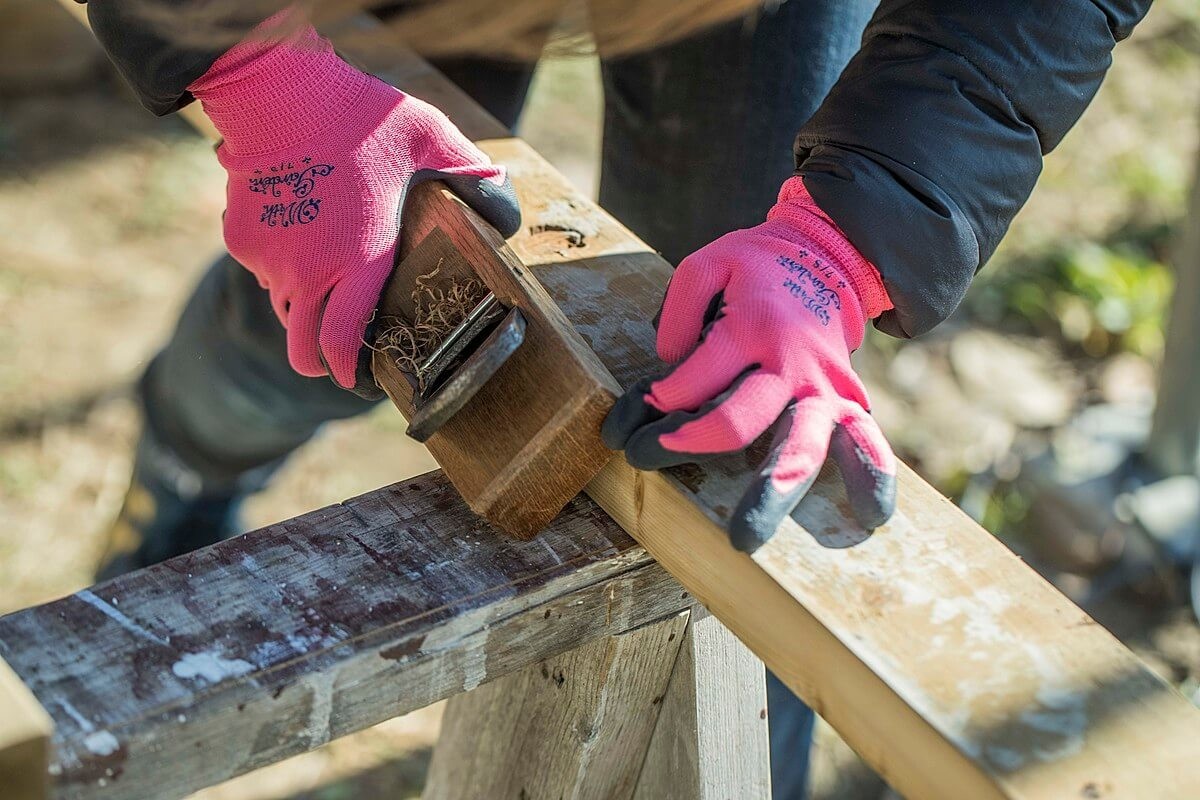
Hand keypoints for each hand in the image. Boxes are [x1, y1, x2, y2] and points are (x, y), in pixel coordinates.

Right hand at [189, 14, 518, 390]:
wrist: (276, 88)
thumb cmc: (358, 114)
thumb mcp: (433, 139)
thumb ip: (475, 177)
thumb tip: (507, 212)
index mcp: (358, 260)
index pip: (341, 344)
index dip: (349, 374)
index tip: (359, 380)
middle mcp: (308, 272)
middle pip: (302, 351)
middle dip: (320, 364)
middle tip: (338, 359)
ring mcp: (268, 259)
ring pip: (284, 310)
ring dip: (305, 312)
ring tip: (329, 288)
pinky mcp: (241, 240)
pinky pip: (263, 271)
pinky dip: (281, 268)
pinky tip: (301, 236)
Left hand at [602, 177, 896, 550]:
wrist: (828, 260)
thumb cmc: (758, 269)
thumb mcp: (710, 263)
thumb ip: (681, 306)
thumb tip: (668, 358)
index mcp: (752, 327)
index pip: (695, 378)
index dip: (659, 398)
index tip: (640, 410)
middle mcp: (790, 364)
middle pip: (741, 420)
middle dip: (691, 445)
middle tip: (644, 457)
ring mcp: (823, 388)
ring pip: (802, 446)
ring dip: (772, 493)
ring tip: (743, 537)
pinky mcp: (849, 402)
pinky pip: (868, 442)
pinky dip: (874, 477)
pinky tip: (873, 516)